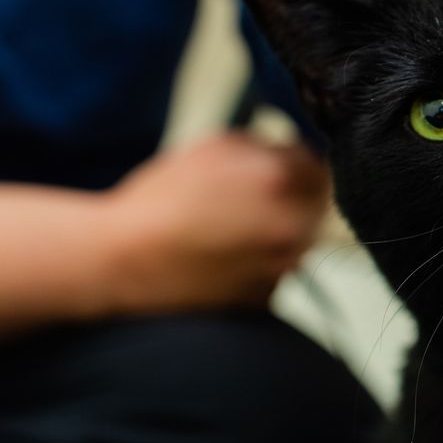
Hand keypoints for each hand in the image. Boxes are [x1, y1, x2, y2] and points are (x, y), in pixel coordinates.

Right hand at [97, 132, 330, 313]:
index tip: (282, 168)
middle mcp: (289, 226)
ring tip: (233, 228)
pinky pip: (278, 272)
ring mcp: (281, 266)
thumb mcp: (213, 146)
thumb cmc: (160, 200)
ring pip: (299, 241)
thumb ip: (263, 145)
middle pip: (315, 206)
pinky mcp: (266, 297)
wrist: (123, 259)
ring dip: (279, 231)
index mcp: (278, 180)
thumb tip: (289, 151)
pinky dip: (262, 263)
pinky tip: (226, 256)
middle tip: (254, 198)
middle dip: (293, 198)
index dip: (299, 165)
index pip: (319, 166)